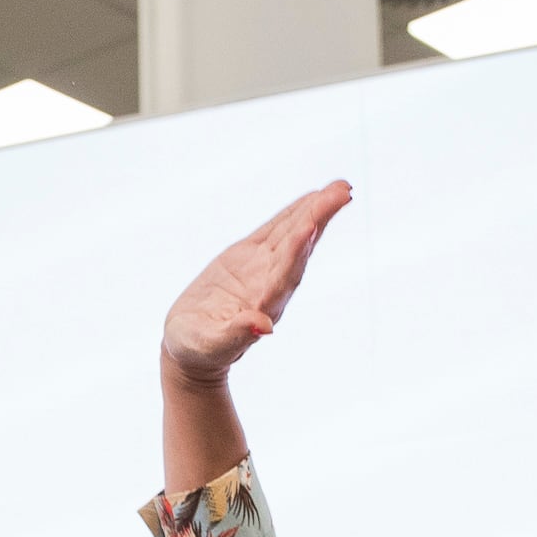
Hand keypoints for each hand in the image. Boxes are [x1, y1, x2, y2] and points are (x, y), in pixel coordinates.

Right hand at [160, 180, 352, 388]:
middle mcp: (271, 283)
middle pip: (298, 247)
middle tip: (343, 191)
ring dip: (316, 210)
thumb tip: (265, 328)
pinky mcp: (250, 256)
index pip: (285, 274)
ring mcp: (263, 268)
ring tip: (340, 187)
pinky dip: (293, 213)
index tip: (311, 226)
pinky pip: (275, 230)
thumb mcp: (212, 345)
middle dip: (319, 219)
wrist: (193, 345)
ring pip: (292, 234)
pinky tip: (313, 197)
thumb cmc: (199, 349)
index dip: (297, 251)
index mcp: (264, 305)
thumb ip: (237, 336)